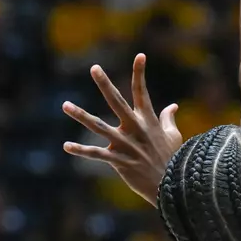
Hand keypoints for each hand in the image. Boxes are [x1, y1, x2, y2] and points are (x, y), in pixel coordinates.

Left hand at [62, 54, 182, 206]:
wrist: (172, 185)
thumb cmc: (174, 159)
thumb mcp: (173, 136)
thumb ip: (169, 119)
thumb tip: (173, 106)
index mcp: (148, 120)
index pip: (142, 92)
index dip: (140, 73)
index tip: (140, 55)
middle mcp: (135, 128)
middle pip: (117, 101)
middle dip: (105, 84)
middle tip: (94, 68)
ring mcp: (125, 144)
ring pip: (98, 126)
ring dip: (81, 115)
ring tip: (65, 105)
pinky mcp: (118, 160)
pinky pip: (96, 154)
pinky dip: (81, 150)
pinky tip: (66, 146)